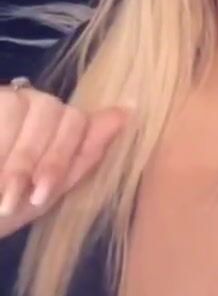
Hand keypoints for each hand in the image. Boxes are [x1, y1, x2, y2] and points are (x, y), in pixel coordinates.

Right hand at [0, 83, 134, 238]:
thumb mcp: (42, 196)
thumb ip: (82, 158)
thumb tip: (127, 113)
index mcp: (52, 126)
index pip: (75, 122)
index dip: (59, 158)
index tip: (40, 195)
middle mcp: (28, 103)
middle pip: (51, 110)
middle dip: (33, 161)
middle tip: (11, 198)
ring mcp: (5, 97)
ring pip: (21, 107)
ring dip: (10, 157)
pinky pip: (1, 106)